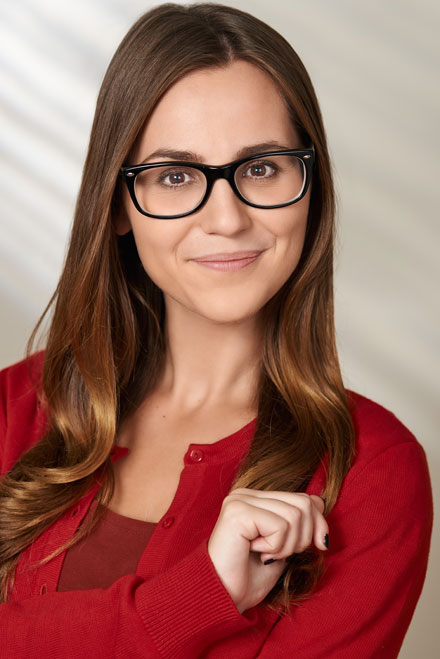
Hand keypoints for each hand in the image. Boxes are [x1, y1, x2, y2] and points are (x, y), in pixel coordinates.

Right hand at [207, 489, 327, 613]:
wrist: (223, 598)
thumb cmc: (249, 577)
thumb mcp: (283, 547)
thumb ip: (299, 524)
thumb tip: (319, 503)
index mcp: (256, 498)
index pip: (304, 498)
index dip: (318, 523)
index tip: (318, 546)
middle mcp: (246, 494)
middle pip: (304, 503)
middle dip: (304, 537)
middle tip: (280, 555)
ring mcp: (240, 500)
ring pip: (295, 515)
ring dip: (287, 546)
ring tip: (266, 555)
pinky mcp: (238, 512)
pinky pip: (280, 526)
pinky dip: (275, 547)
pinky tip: (255, 552)